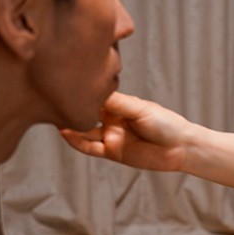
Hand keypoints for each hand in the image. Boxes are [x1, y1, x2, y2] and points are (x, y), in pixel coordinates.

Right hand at [60, 91, 188, 170]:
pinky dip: (77, 142)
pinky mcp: (113, 152)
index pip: (96, 96)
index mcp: (120, 104)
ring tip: (55, 118)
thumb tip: (93, 91)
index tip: (65, 82)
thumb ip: (116, 103)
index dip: (81, 91)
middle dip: (72, 108)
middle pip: (86, 113)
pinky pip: (90, 148)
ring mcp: (111, 136)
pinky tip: (66, 134)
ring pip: (84, 131)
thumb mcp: (139, 110)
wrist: (180, 147)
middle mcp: (112, 119)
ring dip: (70, 126)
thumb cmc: (165, 123)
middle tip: (53, 100)